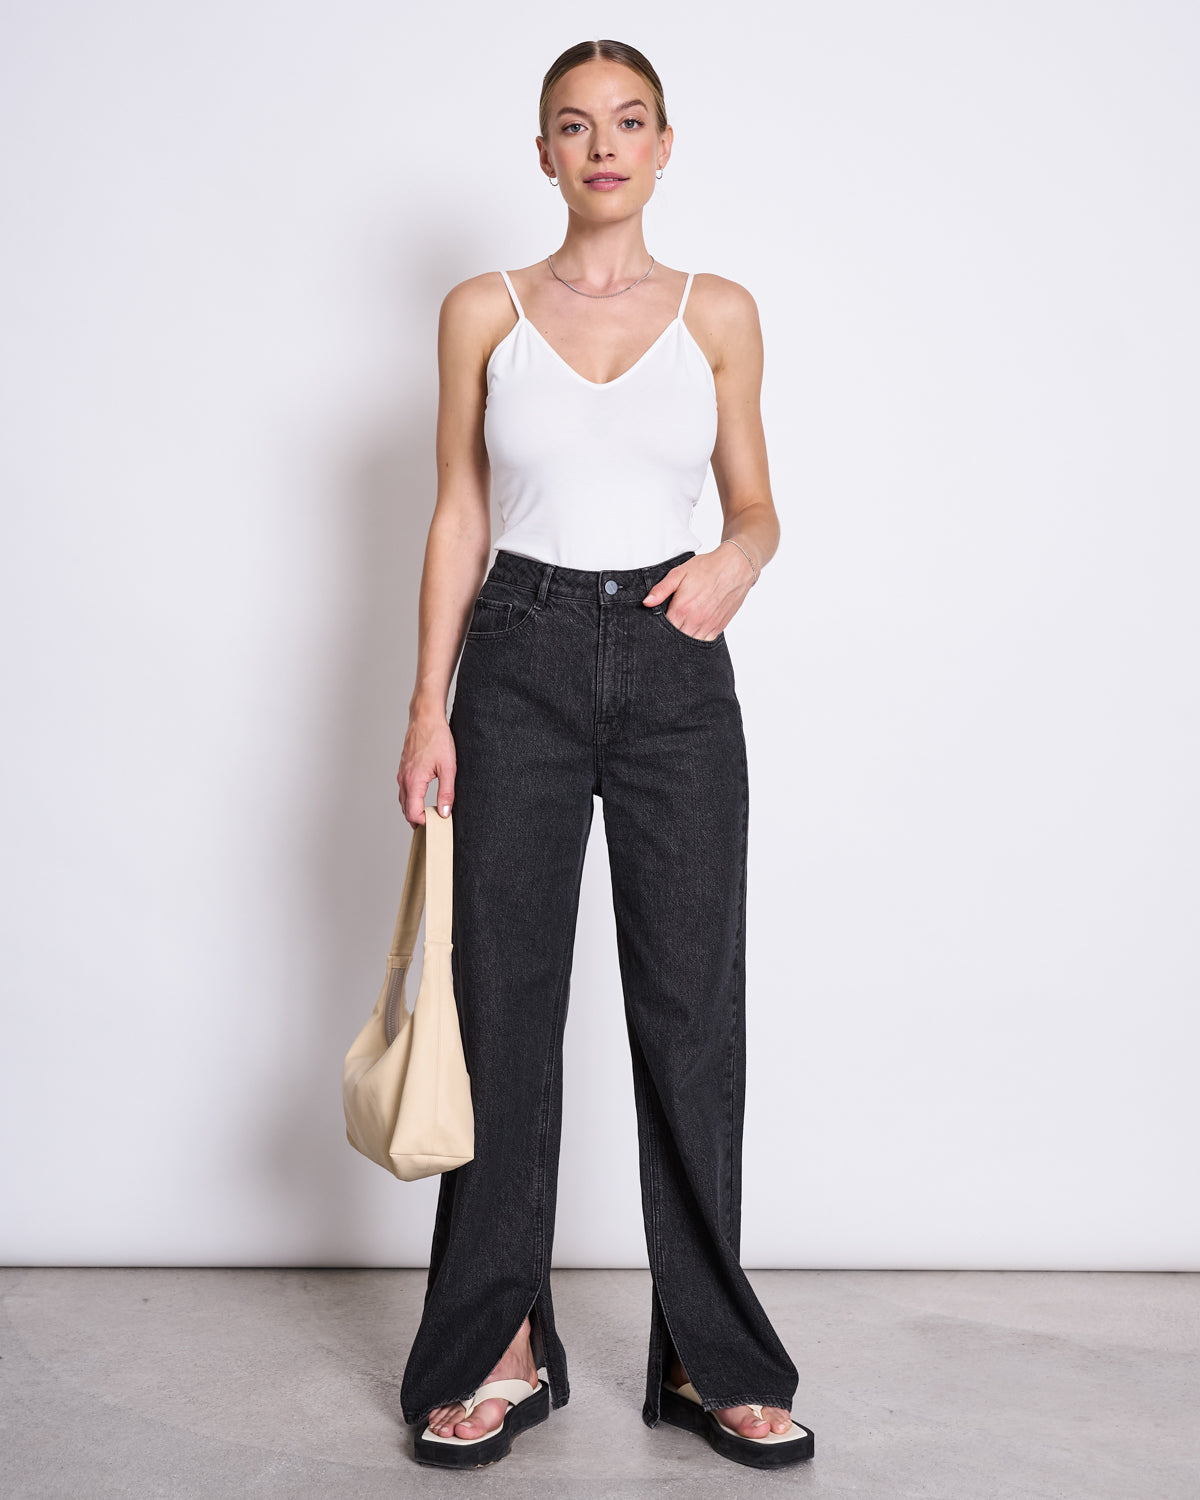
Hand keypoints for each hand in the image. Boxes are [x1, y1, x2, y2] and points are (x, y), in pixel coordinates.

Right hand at [397, 711, 455, 827]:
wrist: (426, 718)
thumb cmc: (437, 739)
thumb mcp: (449, 767)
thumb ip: (446, 793)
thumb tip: (443, 813)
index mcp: (414, 781)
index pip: (412, 813)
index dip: (424, 823)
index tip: (437, 822)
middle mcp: (404, 779)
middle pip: (405, 810)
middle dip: (418, 819)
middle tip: (434, 823)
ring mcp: (402, 774)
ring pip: (403, 800)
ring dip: (413, 809)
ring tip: (429, 814)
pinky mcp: (403, 769)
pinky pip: (404, 790)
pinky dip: (411, 798)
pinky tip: (422, 798)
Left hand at [641, 541, 755, 640]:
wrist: (735, 567)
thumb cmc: (708, 568)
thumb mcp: (679, 573)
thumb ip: (661, 590)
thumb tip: (646, 603)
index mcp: (682, 608)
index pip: (663, 629)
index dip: (657, 628)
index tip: (656, 624)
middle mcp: (695, 620)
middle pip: (676, 639)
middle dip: (670, 636)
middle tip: (668, 627)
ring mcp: (708, 626)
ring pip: (690, 643)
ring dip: (684, 640)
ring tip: (680, 630)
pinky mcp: (719, 627)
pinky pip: (705, 642)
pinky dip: (698, 640)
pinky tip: (694, 631)